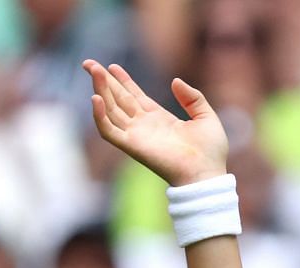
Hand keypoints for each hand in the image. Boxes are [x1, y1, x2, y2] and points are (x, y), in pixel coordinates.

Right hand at [84, 60, 227, 186]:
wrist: (207, 173)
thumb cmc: (210, 152)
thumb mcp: (206, 117)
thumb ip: (192, 98)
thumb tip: (175, 81)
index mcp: (160, 119)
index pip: (134, 96)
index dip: (123, 81)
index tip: (112, 66)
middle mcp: (144, 126)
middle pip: (118, 99)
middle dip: (103, 81)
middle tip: (88, 63)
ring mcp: (137, 135)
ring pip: (111, 109)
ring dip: (100, 89)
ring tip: (93, 70)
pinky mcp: (132, 146)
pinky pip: (109, 131)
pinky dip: (100, 116)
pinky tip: (95, 97)